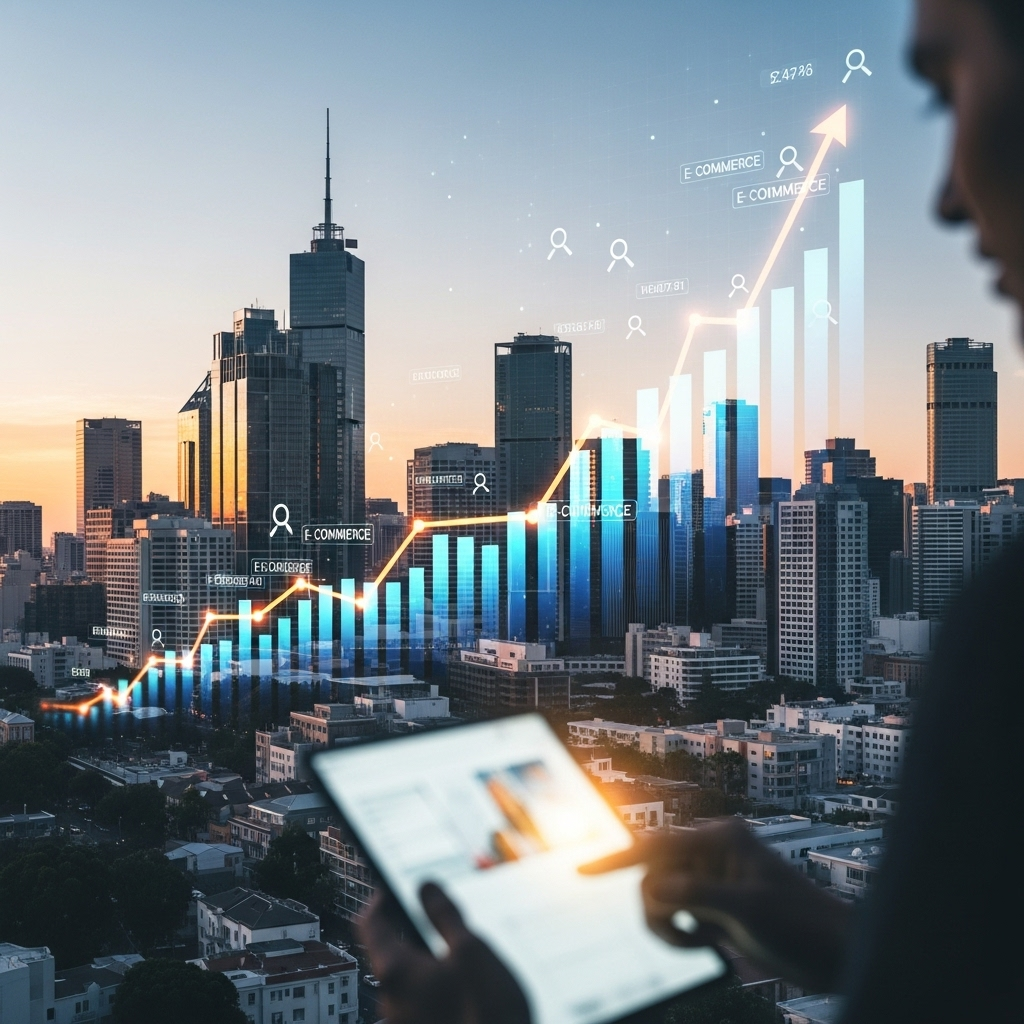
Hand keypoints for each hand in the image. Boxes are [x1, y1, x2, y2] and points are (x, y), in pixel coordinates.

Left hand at [357, 882, 532, 1023]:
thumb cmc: (487, 1014)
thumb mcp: (472, 951)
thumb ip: (445, 915)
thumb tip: (425, 886)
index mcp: (395, 972)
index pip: (369, 924)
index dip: (379, 899)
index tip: (392, 886)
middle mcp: (389, 1003)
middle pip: (389, 955)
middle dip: (411, 933)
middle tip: (438, 920)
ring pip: (406, 983)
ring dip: (426, 965)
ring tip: (461, 960)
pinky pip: (418, 1006)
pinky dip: (433, 990)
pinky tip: (463, 992)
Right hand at [581, 818, 853, 990]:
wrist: (837, 955)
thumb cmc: (805, 925)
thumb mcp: (748, 910)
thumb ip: (696, 893)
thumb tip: (654, 888)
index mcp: (720, 839)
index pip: (656, 844)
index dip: (616, 858)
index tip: (581, 871)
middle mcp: (711, 854)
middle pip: (652, 874)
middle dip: (657, 910)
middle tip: (682, 938)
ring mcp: (711, 880)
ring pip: (660, 898)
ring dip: (668, 926)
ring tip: (697, 944)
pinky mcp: (714, 905)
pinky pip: (675, 915)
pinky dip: (679, 934)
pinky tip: (705, 945)